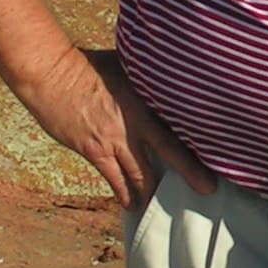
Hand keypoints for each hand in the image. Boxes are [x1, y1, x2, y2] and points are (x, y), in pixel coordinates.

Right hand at [19, 46, 215, 208]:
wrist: (51, 75)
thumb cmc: (87, 64)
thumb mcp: (125, 65)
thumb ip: (146, 77)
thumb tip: (165, 72)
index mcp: (145, 103)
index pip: (178, 131)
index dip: (198, 151)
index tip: (216, 163)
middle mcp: (133, 125)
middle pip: (167, 156)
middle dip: (188, 176)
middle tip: (204, 191)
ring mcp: (113, 140)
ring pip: (140, 174)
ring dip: (151, 190)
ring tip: (162, 200)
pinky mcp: (93, 151)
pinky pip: (113, 178)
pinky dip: (123, 193)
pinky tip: (130, 204)